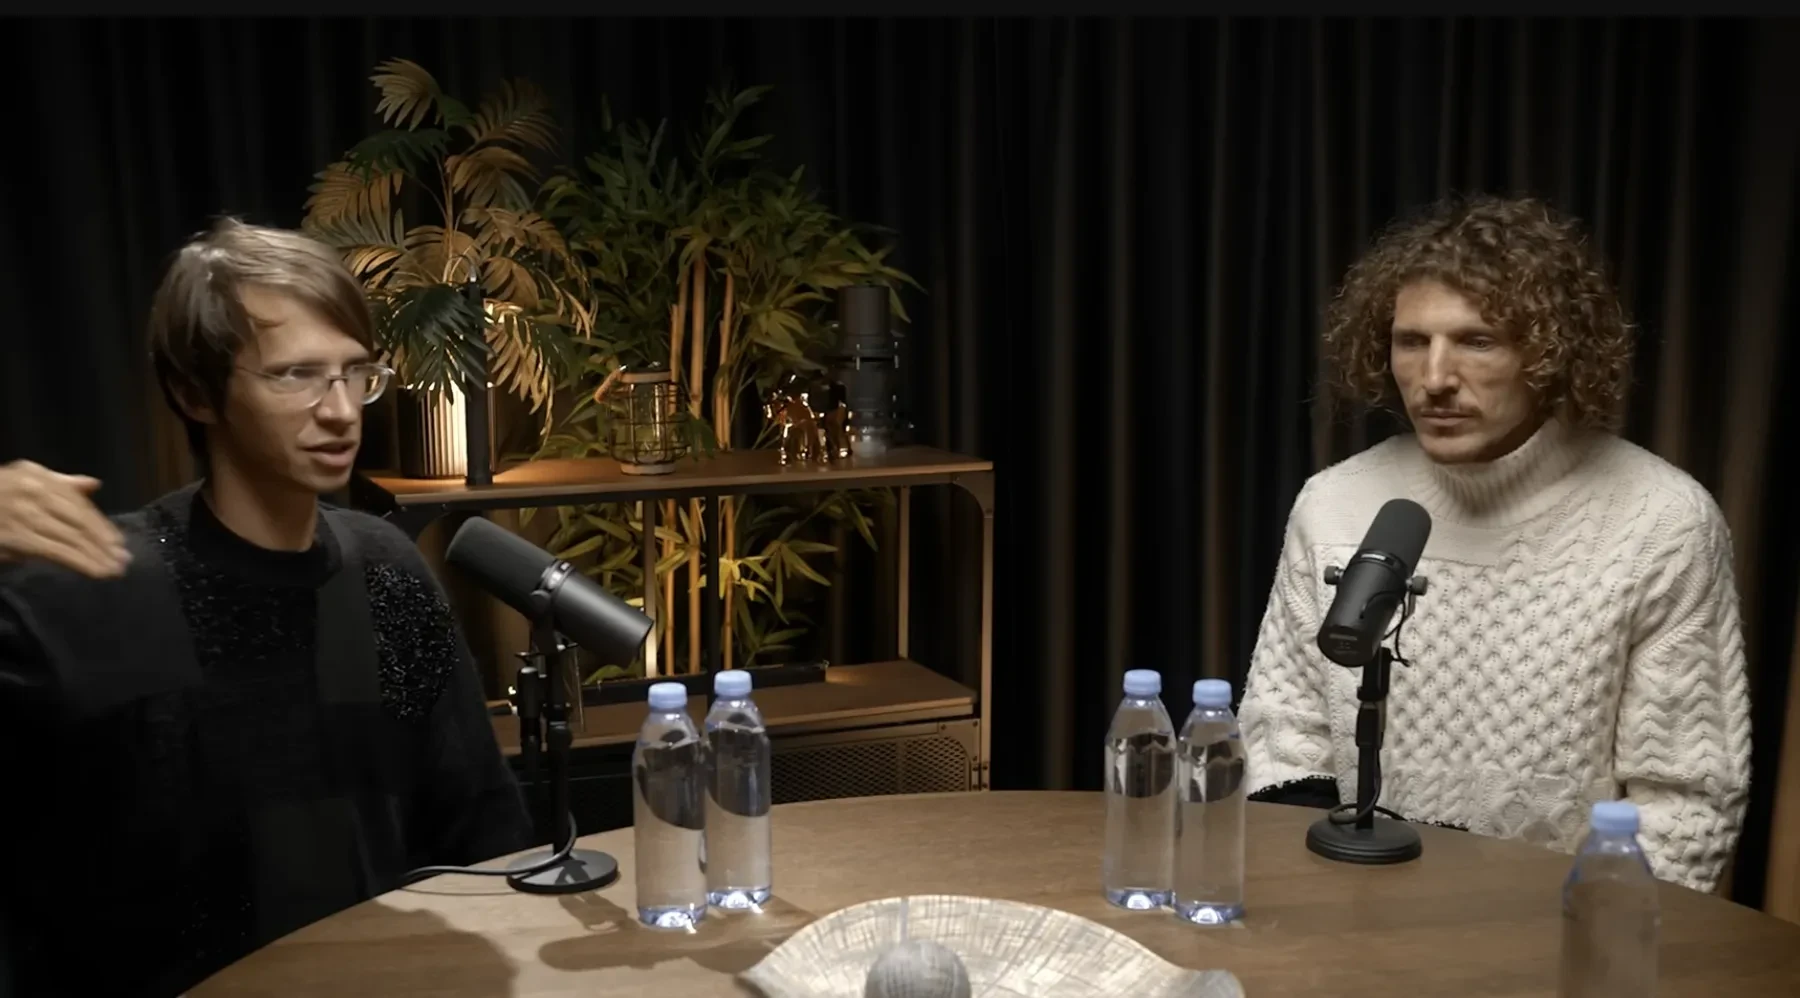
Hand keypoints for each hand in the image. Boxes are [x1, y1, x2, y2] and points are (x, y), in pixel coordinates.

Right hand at [0, 460, 129, 577]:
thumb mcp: (23, 480)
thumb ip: (60, 484)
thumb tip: (93, 485)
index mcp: (37, 475)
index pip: (78, 501)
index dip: (101, 524)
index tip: (118, 542)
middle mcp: (33, 491)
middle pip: (79, 520)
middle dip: (104, 542)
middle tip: (124, 560)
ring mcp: (24, 514)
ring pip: (71, 537)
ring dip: (97, 556)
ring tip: (114, 570)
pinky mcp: (17, 538)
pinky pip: (57, 551)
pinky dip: (81, 563)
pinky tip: (96, 572)